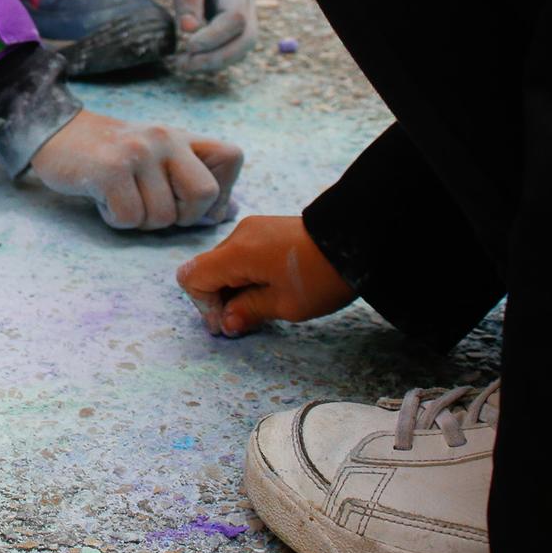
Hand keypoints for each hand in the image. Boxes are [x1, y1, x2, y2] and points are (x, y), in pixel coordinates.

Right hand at [30, 109, 241, 229]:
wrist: (56, 132)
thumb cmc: (111, 154)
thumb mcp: (156, 157)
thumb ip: (190, 179)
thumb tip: (226, 212)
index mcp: (181, 136)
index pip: (232, 158)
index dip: (218, 191)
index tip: (187, 200)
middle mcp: (165, 138)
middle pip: (203, 195)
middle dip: (180, 217)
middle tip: (152, 206)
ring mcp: (138, 153)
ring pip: (162, 217)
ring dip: (140, 221)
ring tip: (120, 197)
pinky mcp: (110, 170)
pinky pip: (129, 218)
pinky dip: (115, 219)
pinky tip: (103, 198)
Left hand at [163, 0, 256, 74]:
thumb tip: (187, 30)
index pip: (235, 18)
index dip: (215, 36)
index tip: (189, 45)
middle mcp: (246, 3)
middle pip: (246, 39)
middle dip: (218, 57)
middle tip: (185, 65)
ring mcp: (244, 16)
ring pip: (241, 48)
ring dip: (215, 63)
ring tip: (183, 66)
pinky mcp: (233, 27)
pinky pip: (231, 48)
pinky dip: (213, 59)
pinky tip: (189, 62)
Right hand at [175, 214, 355, 335]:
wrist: (359, 240)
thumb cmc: (321, 276)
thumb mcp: (286, 304)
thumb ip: (248, 311)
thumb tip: (226, 322)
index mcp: (236, 253)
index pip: (192, 277)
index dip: (204, 304)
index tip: (230, 322)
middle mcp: (238, 236)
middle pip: (207, 270)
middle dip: (219, 299)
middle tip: (245, 322)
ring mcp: (252, 230)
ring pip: (225, 263)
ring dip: (235, 288)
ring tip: (263, 307)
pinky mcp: (266, 230)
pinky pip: (242, 255)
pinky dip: (247, 275)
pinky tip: (271, 289)